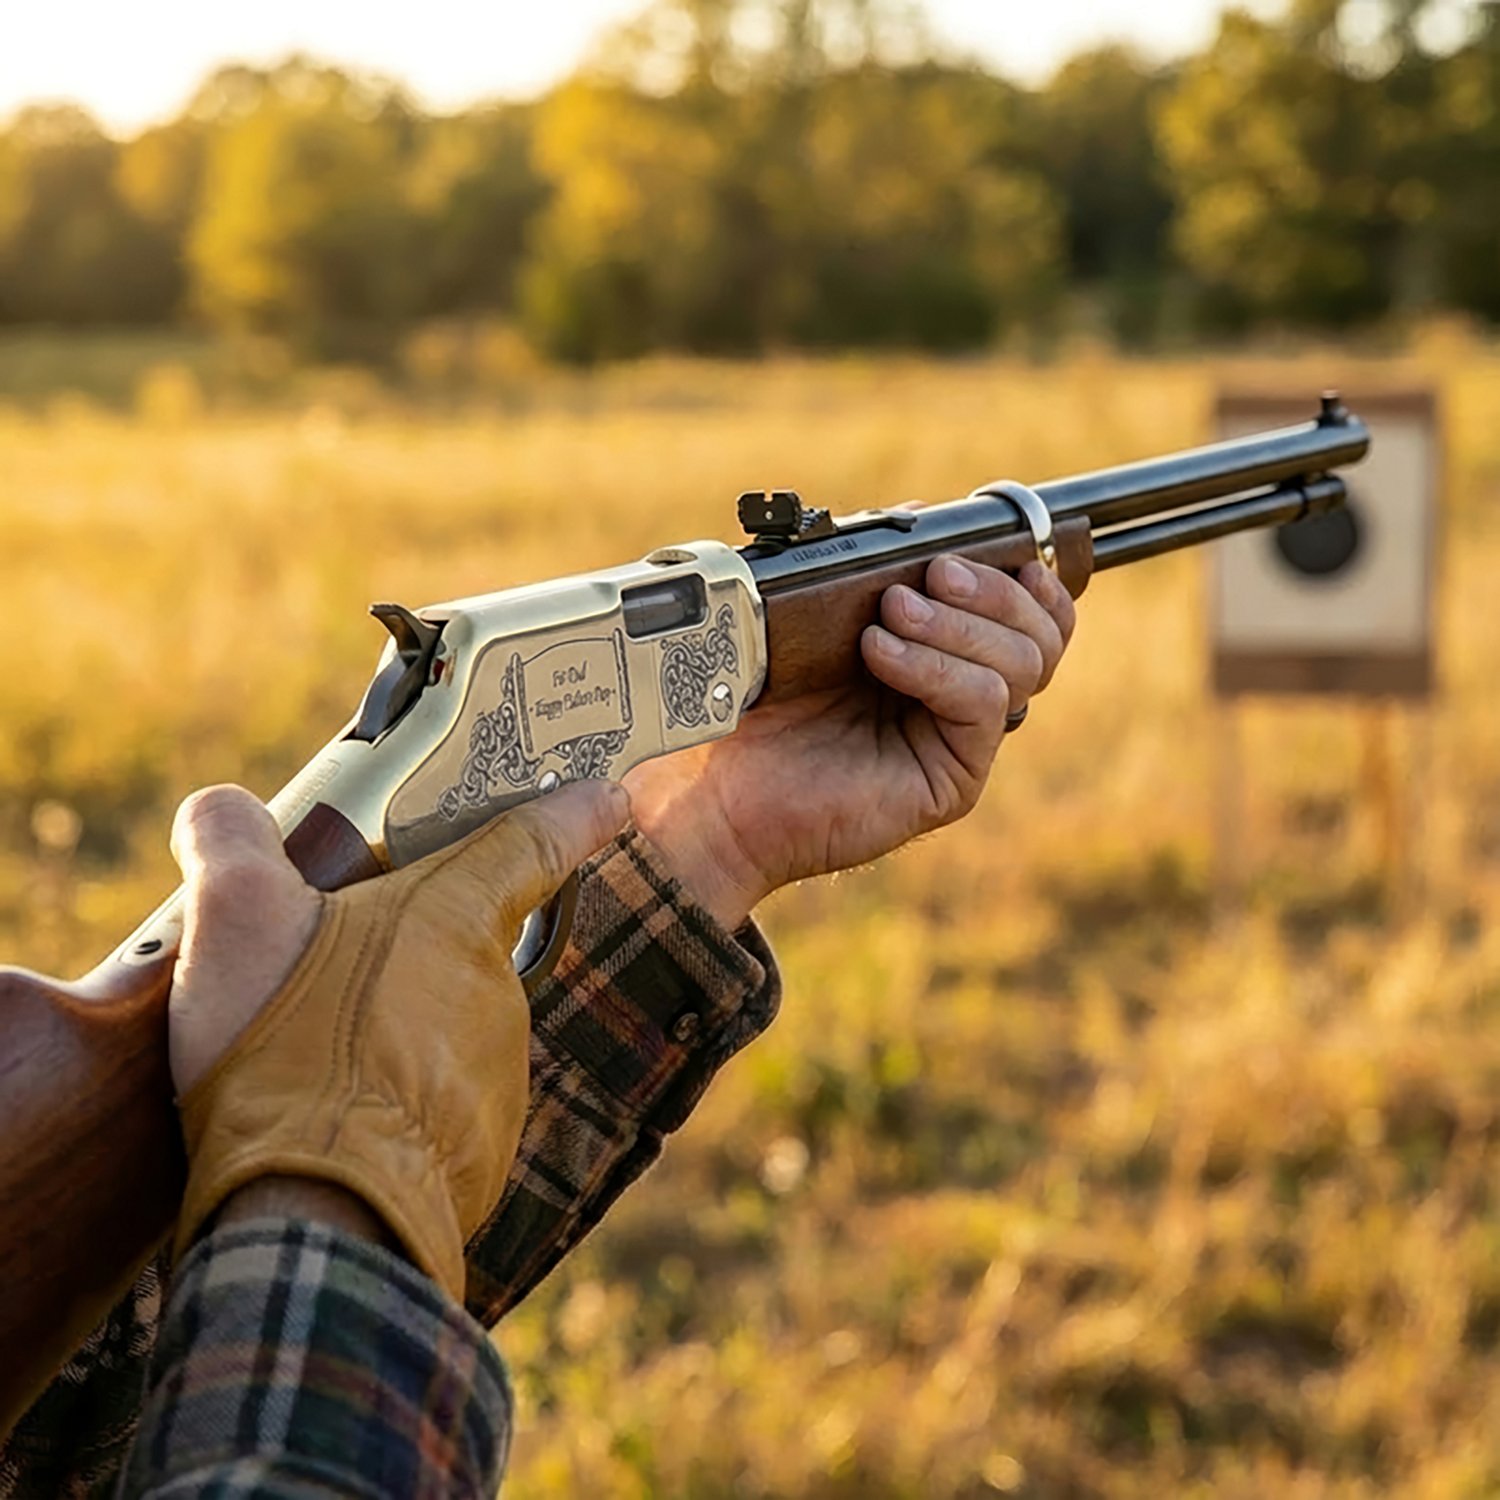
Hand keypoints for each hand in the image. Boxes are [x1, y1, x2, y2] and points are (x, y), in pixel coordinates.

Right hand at [166, 779, 628, 1292]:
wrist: (320, 1212)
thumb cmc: (288, 1045)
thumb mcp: (234, 915)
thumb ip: (231, 842)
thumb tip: (221, 808)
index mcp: (456, 916)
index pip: (533, 841)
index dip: (573, 812)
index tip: (610, 798)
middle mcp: (497, 989)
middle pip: (460, 949)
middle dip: (404, 956)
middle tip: (319, 978)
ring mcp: (498, 1075)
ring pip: (441, 1035)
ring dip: (386, 1041)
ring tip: (303, 1064)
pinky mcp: (482, 1152)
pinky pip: (436, 1113)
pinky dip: (388, 1114)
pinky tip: (328, 1124)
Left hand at [625, 556, 1074, 927]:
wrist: (722, 788)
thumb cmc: (762, 702)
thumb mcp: (817, 614)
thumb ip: (872, 565)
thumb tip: (921, 514)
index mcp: (947, 654)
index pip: (1035, 615)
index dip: (1028, 577)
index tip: (993, 546)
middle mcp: (965, 698)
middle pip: (1042, 635)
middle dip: (993, 590)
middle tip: (930, 576)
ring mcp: (962, 741)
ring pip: (1022, 664)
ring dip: (958, 624)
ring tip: (888, 616)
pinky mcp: (953, 780)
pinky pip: (984, 703)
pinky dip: (936, 666)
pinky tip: (880, 653)